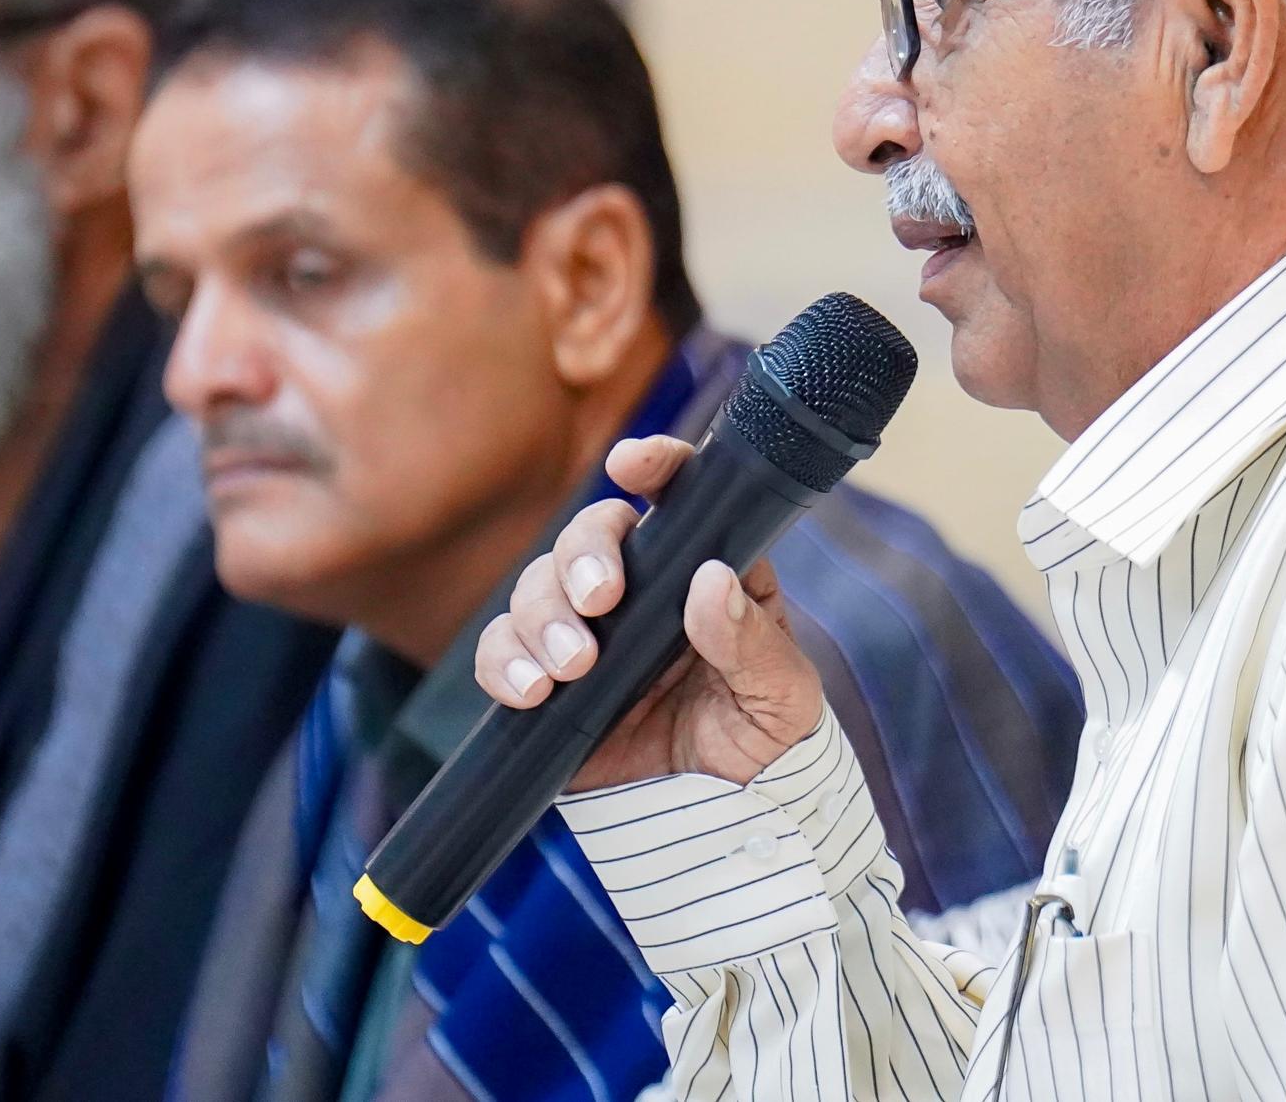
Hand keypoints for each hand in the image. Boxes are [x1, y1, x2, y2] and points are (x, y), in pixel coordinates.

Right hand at [473, 435, 824, 789]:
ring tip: (574, 666)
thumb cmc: (766, 741)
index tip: (631, 464)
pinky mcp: (546, 684)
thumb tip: (711, 580)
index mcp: (704, 572)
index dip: (654, 464)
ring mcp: (589, 635)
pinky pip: (502, 654)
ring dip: (543, 616)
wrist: (723, 822)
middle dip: (583, 555)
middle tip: (601, 600)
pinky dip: (504, 663)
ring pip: (537, 588)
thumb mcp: (782, 694)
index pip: (678, 497)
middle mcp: (641, 591)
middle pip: (590, 535)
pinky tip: (531, 691)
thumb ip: (750, 640)